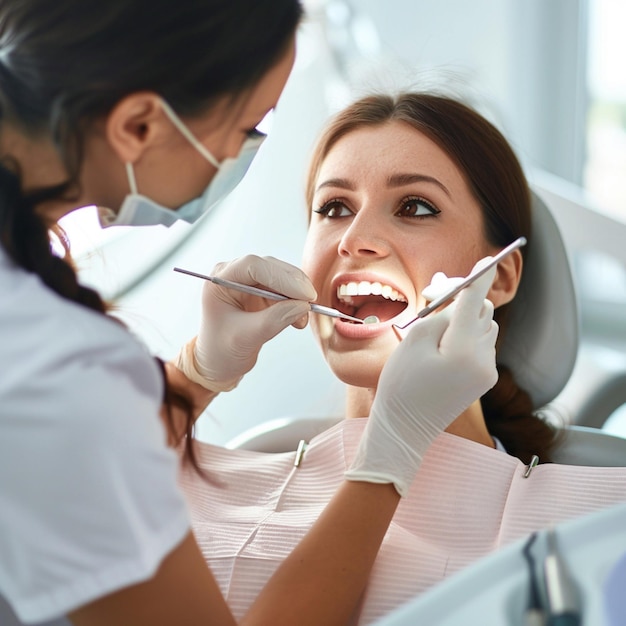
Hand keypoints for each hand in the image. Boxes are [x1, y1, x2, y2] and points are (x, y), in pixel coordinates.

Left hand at [177, 255, 315, 391]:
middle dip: (293, 284)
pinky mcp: (262, 292)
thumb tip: (301, 306)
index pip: (252, 266)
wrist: (218, 363)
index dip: (280, 277)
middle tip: (311, 301)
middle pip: (270, 267)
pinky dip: (296, 301)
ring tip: (303, 317)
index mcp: (220, 281)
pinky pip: (285, 290)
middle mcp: (233, 276)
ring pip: (281, 277)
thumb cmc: (220, 351)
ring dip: (297, 294)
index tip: (303, 293)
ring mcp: (249, 283)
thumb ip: (273, 320)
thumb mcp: (245, 337)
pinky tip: (299, 318)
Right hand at [345, 260, 498, 495]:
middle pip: (483, 313)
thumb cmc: (401, 384)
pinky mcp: (484, 380)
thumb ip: (440, 316)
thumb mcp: (414, 341)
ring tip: (436, 324)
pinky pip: (482, 345)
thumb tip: (459, 304)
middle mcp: (484, 360)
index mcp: (465, 349)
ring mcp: (487, 372)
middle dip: (465, 299)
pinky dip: (467, 336)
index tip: (488, 259)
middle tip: (437, 294)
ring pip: (484, 328)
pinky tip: (444, 344)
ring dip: (466, 318)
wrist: (405, 428)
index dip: (479, 278)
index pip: (475, 302)